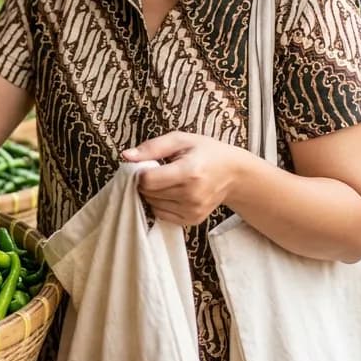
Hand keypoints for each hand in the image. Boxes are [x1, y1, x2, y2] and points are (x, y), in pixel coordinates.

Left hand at [123, 132, 252, 225]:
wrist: (233, 174)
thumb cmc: (206, 152)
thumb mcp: (181, 140)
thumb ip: (152, 147)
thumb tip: (126, 156)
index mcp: (189, 172)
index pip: (147, 180)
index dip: (141, 171)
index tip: (149, 164)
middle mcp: (191, 195)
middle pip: (148, 193)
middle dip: (146, 181)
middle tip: (159, 170)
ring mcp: (192, 210)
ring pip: (152, 204)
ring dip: (152, 193)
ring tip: (167, 180)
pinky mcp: (192, 220)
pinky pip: (161, 215)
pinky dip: (160, 203)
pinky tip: (171, 192)